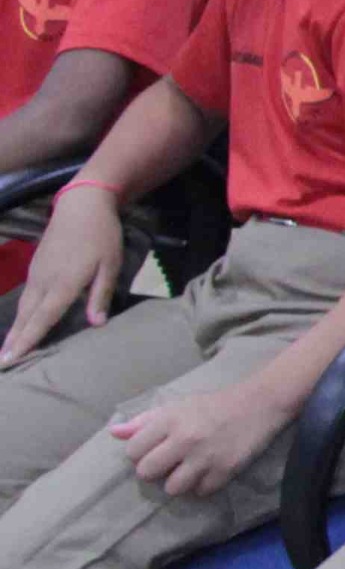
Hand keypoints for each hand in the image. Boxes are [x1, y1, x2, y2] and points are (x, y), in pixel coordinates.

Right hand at [0, 182, 124, 368]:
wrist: (81, 205)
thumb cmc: (101, 235)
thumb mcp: (110, 264)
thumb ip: (101, 294)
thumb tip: (96, 323)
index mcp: (63, 284)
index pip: (42, 319)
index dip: (28, 341)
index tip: (12, 359)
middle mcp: (44, 282)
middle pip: (26, 317)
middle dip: (14, 341)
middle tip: (3, 363)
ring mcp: (36, 273)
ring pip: (23, 307)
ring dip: (15, 329)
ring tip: (7, 349)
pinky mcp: (35, 267)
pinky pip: (26, 297)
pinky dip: (21, 314)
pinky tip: (21, 323)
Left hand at [111, 376, 293, 496]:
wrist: (260, 404)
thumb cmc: (213, 406)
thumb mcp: (178, 406)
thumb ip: (144, 421)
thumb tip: (114, 433)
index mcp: (170, 419)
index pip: (133, 450)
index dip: (140, 452)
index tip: (155, 448)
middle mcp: (185, 439)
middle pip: (147, 472)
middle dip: (154, 470)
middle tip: (169, 463)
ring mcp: (205, 457)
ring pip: (172, 488)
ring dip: (178, 482)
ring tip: (188, 470)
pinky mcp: (225, 470)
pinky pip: (200, 492)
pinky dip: (202, 485)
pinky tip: (208, 472)